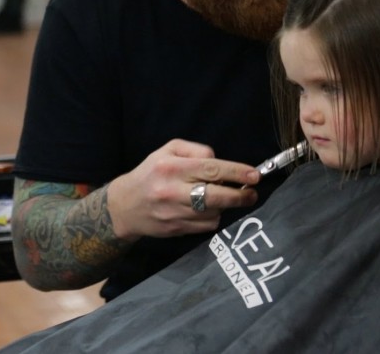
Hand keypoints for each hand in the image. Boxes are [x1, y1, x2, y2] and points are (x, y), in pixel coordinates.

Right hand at [105, 139, 259, 240]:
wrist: (124, 207)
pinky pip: (207, 225)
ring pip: (214, 212)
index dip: (236, 172)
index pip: (211, 169)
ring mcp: (175, 213)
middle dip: (240, 195)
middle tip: (252, 193)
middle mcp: (172, 191)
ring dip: (225, 206)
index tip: (255, 175)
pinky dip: (213, 217)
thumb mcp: (166, 151)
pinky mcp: (177, 230)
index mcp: (171, 167)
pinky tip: (207, 210)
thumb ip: (195, 149)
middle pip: (216, 195)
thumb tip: (219, 160)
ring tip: (223, 198)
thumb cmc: (150, 173)